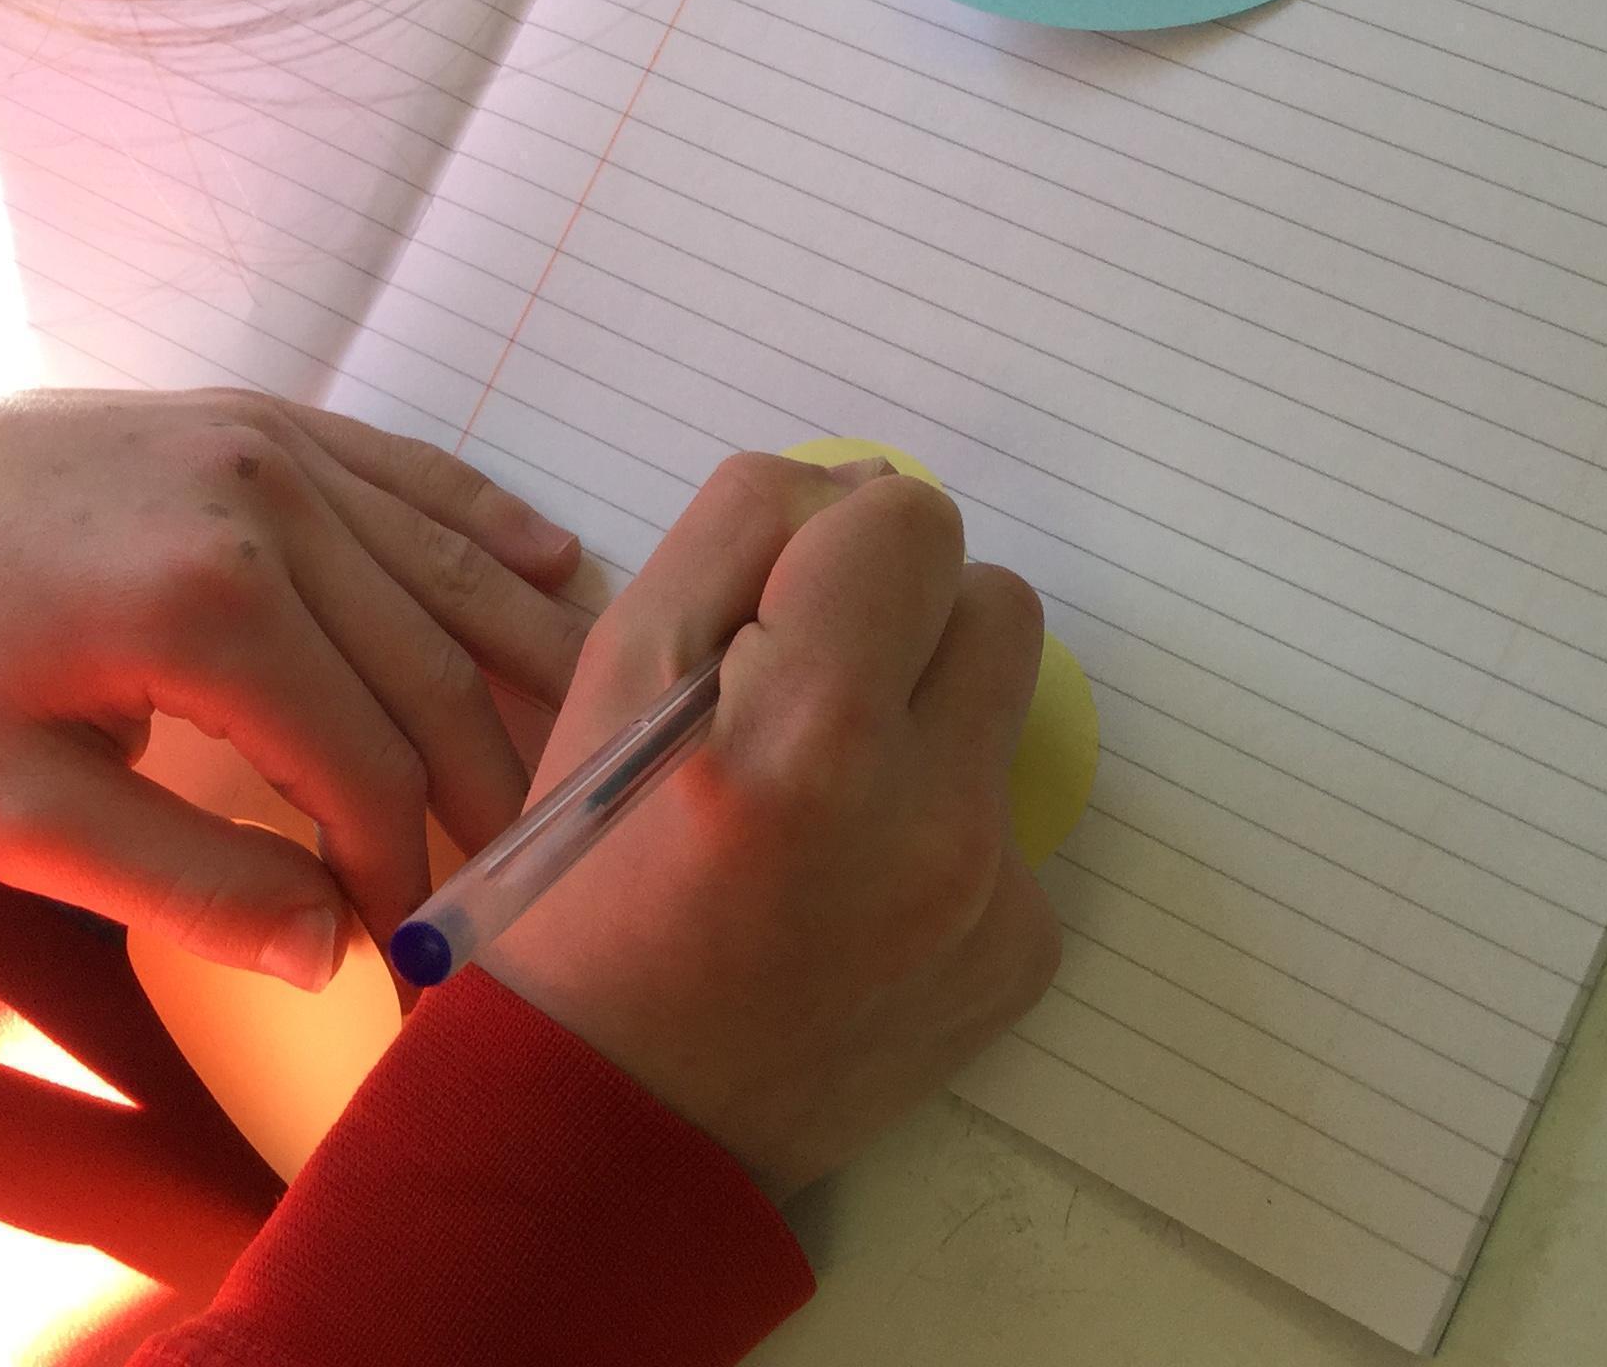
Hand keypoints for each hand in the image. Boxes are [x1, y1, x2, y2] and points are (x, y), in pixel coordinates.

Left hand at [0, 384, 589, 987]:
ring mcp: (274, 442)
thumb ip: (188, 887)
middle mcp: (270, 501)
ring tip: (588, 749)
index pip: (367, 770)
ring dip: (528, 665)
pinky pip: (411, 473)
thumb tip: (335, 949)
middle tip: (525, 878)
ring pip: (450, 571)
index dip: (403, 874)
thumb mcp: (17, 815)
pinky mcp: (262, 414)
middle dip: (489, 789)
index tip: (410, 954)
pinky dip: (490, 526)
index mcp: (209, 604)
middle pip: (434, 673)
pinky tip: (559, 574)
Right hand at [480, 453, 1062, 1198]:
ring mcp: (991, 895)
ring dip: (930, 715)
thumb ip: (739, 537)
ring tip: (826, 792)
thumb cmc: (583, 882)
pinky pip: (1008, 822)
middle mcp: (930, 813)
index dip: (839, 545)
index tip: (780, 613)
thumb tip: (861, 487)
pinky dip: (938, 826)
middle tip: (807, 693)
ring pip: (1006, 705)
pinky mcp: (1023, 958)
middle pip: (994, 600)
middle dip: (906, 620)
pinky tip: (850, 888)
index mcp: (812, 728)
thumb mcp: (611, 672)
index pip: (914, 519)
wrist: (611, 1120)